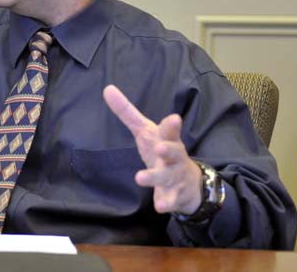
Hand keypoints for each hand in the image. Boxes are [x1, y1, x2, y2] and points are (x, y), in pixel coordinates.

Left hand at [103, 85, 200, 214]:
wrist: (189, 182)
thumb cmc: (162, 150)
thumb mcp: (146, 131)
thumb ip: (127, 112)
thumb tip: (107, 88)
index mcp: (167, 139)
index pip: (170, 130)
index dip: (171, 125)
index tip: (173, 119)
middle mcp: (174, 157)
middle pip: (174, 151)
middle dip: (168, 149)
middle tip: (159, 148)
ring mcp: (175, 176)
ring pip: (167, 176)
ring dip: (154, 177)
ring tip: (139, 178)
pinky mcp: (174, 194)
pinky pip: (170, 200)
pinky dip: (166, 203)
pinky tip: (159, 207)